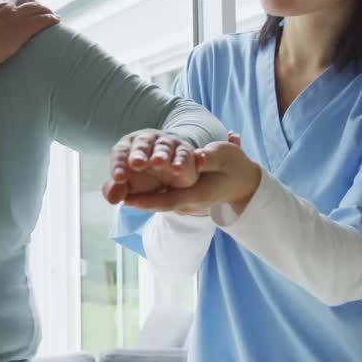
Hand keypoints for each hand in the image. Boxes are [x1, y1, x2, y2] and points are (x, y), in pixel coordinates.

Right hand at [0, 0, 59, 66]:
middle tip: (42, 9)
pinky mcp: (23, 28)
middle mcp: (6, 7)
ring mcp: (16, 16)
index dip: (20, 3)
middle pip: (26, 1)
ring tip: (53, 14)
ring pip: (37, 9)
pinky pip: (42, 20)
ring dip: (46, 11)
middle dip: (36, 4)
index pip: (11, 0)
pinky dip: (51, 19)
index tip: (25, 6)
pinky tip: (57, 21)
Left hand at [102, 129, 200, 205]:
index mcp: (128, 147)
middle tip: (136, 164)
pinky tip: (176, 169)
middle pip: (141, 144)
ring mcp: (166, 144)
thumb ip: (119, 190)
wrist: (170, 178)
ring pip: (163, 147)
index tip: (118, 178)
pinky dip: (180, 161)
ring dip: (160, 155)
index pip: (120, 152)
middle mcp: (146, 141)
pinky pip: (182, 154)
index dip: (119, 165)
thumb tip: (113, 198)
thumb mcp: (129, 185)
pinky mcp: (183, 150)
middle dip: (138, 154)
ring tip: (157, 163)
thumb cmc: (143, 178)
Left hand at [121, 139, 261, 216]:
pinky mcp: (187, 200)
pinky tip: (135, 190)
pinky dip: (150, 196)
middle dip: (138, 201)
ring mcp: (189, 203)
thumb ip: (210, 158)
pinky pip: (165, 199)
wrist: (245, 184)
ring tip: (120, 193)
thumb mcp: (225, 157)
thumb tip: (197, 157)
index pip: (168, 200)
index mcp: (198, 195)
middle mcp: (190, 203)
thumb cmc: (235, 167)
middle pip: (159, 204)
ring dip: (141, 199)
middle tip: (116, 195)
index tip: (127, 199)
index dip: (147, 200)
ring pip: (161, 202)